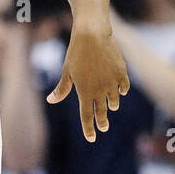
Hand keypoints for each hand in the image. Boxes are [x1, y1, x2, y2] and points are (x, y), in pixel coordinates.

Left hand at [47, 23, 129, 141]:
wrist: (92, 36)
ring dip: (112, 105)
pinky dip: (122, 91)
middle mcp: (100, 90)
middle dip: (102, 122)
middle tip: (104, 128)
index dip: (89, 129)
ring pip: (113, 100)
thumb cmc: (75, 53)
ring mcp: (112, 82)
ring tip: (111, 107)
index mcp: (85, 92)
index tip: (91, 138)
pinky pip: (123, 87)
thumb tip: (51, 101)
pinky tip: (120, 92)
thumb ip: (62, 89)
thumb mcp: (66, 72)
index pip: (87, 116)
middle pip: (101, 112)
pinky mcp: (121, 73)